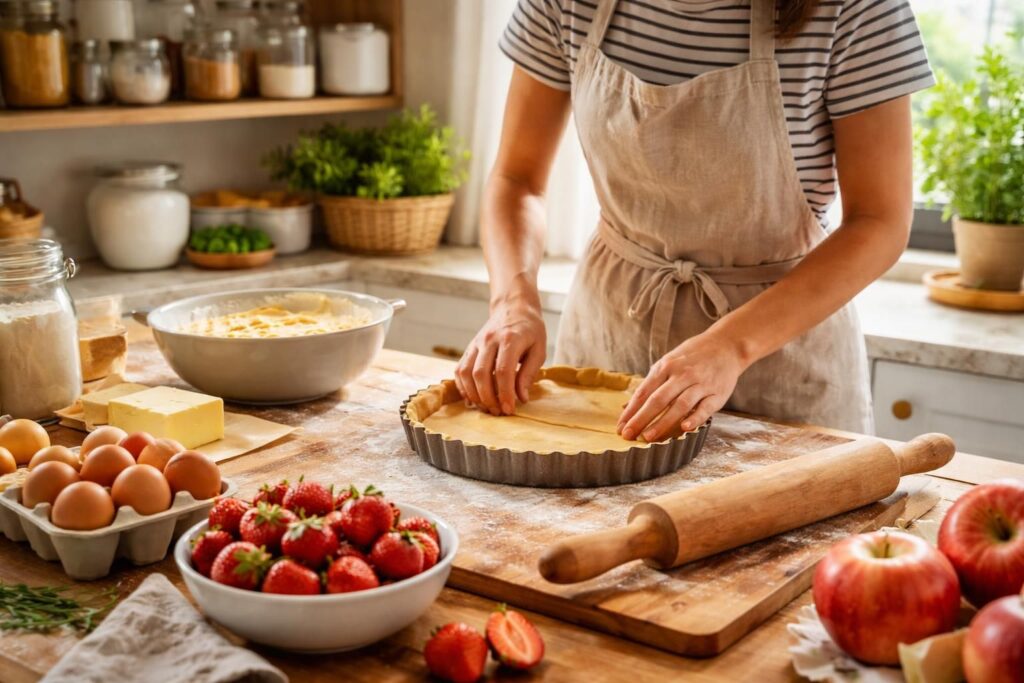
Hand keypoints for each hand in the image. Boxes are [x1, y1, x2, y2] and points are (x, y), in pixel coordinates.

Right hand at [455, 299, 546, 414]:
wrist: (514, 307)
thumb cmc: (530, 330)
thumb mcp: (539, 350)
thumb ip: (529, 373)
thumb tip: (521, 398)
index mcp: (510, 339)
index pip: (503, 371)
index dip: (505, 393)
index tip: (509, 410)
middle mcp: (489, 340)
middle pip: (480, 373)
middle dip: (487, 397)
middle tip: (497, 412)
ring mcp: (476, 343)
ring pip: (465, 372)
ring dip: (473, 394)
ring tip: (486, 407)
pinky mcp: (469, 347)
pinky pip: (459, 369)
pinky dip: (462, 386)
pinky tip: (473, 398)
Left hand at [617, 331, 746, 441]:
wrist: (726, 345)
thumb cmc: (692, 356)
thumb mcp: (668, 362)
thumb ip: (651, 384)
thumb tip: (629, 407)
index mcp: (666, 367)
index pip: (644, 392)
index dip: (631, 411)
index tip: (621, 427)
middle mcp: (682, 375)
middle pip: (658, 400)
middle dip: (641, 419)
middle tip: (628, 435)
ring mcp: (700, 384)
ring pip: (679, 405)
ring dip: (663, 422)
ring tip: (648, 437)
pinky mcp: (717, 394)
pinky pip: (705, 408)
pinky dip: (695, 418)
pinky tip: (685, 429)